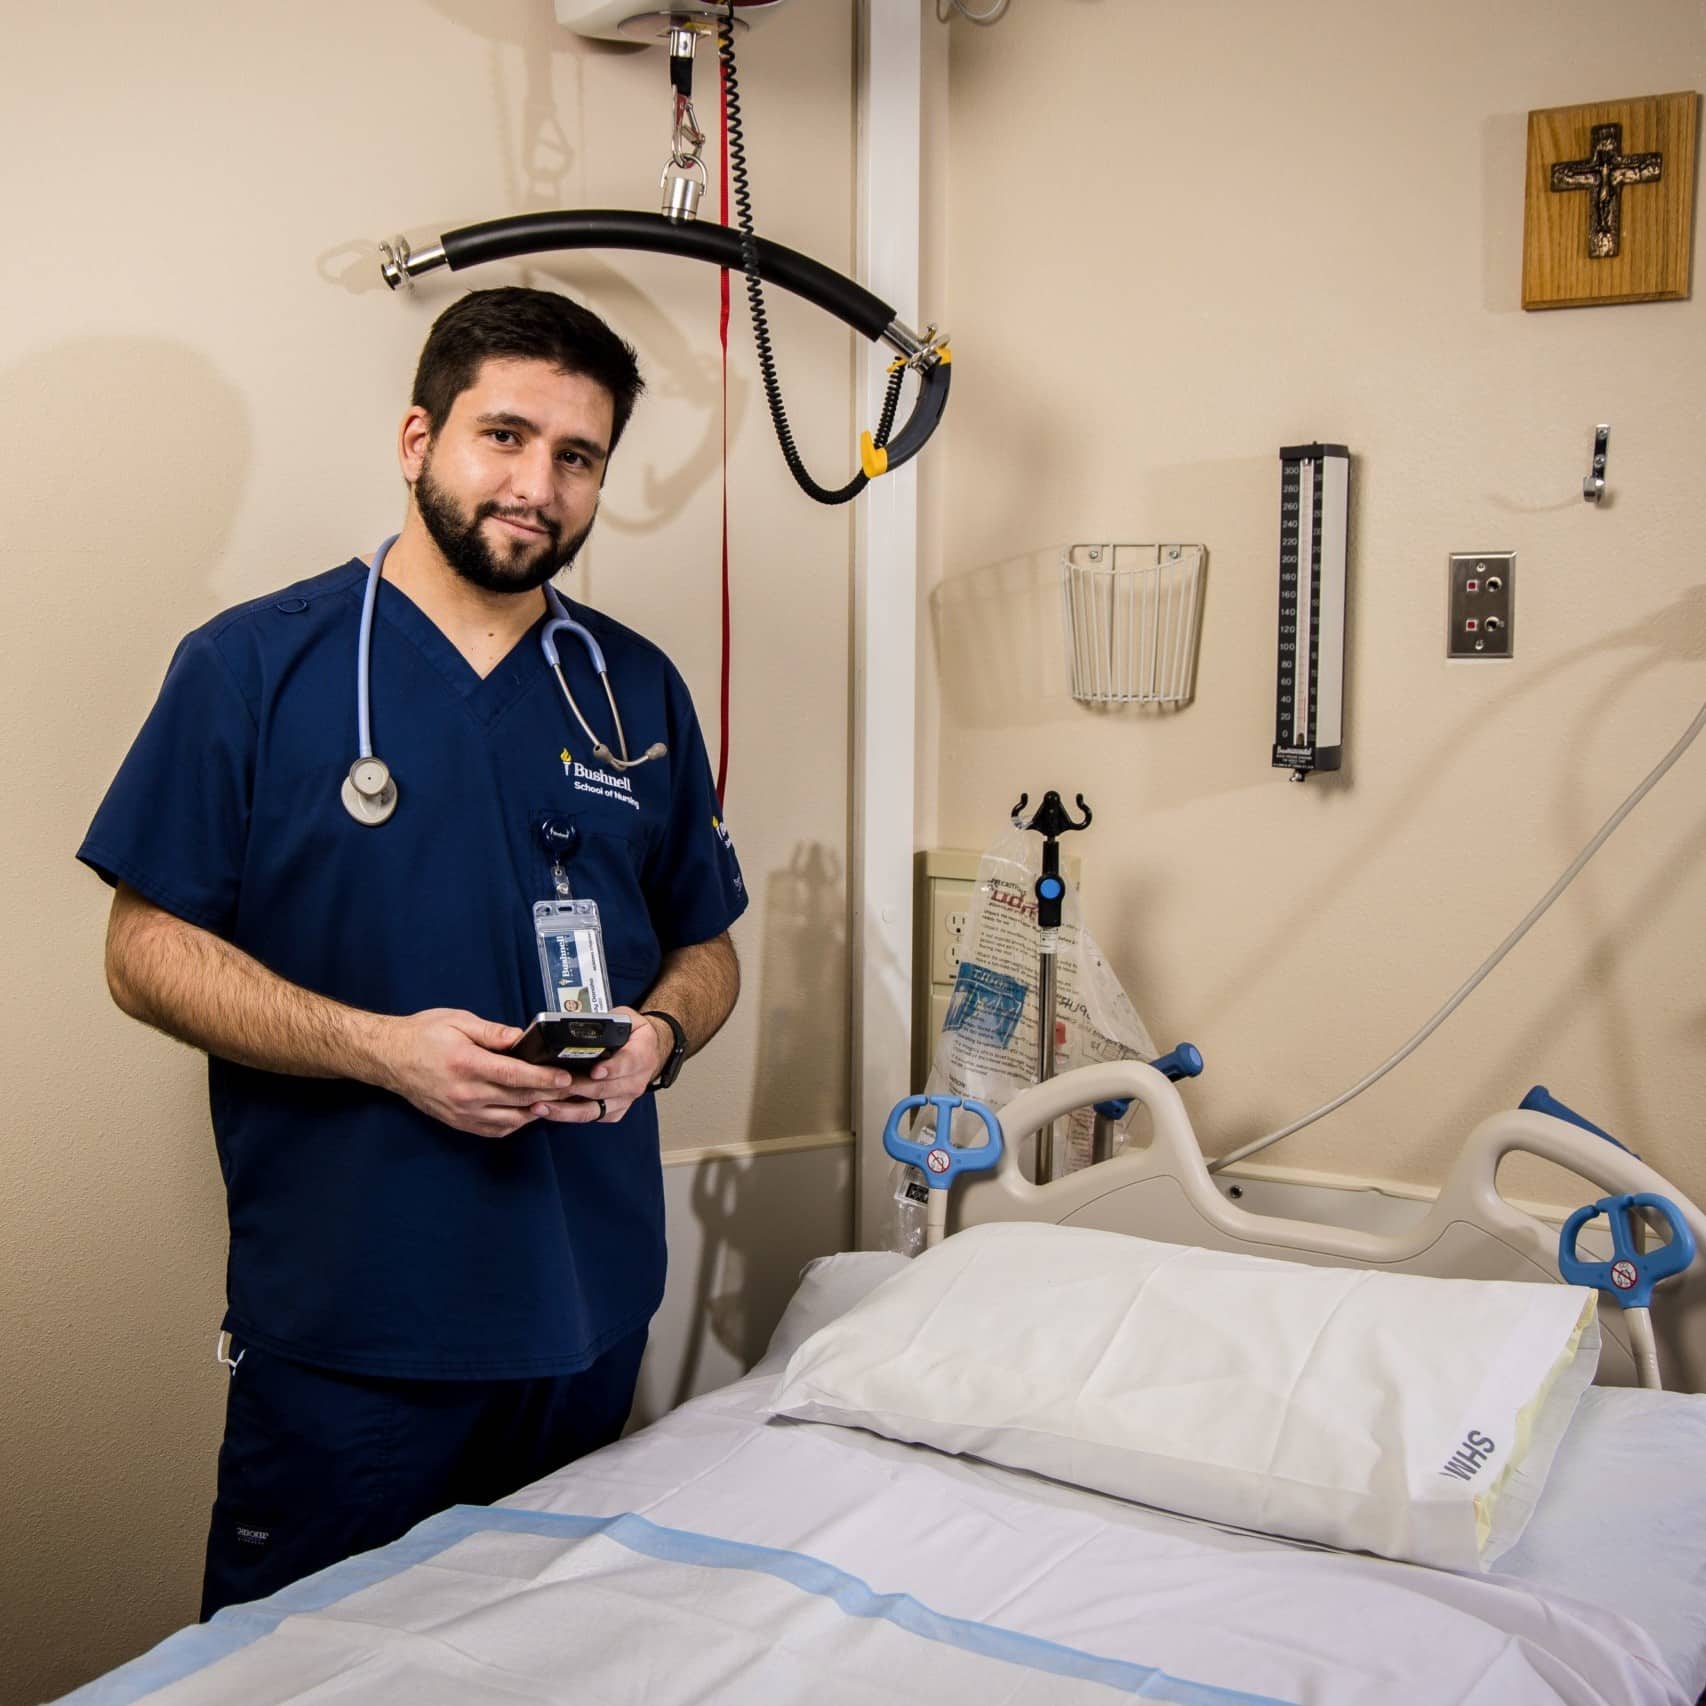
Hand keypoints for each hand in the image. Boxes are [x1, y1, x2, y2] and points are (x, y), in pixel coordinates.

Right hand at [379, 1009, 581, 1138]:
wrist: (389, 1058)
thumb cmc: (423, 1035)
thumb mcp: (459, 1021)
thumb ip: (493, 1032)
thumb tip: (522, 1038)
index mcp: (467, 1064)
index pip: (515, 1076)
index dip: (545, 1078)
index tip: (567, 1077)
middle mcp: (465, 1093)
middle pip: (519, 1099)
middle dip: (552, 1093)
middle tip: (576, 1088)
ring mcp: (462, 1112)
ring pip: (511, 1119)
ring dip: (537, 1110)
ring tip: (558, 1100)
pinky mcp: (458, 1122)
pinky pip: (495, 1129)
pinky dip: (516, 1123)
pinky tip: (529, 1111)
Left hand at [526, 1006, 668, 1127]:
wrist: (648, 1051)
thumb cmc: (632, 1034)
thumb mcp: (625, 1018)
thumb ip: (607, 1021)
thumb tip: (579, 1025)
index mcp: (642, 1054)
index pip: (628, 1063)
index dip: (611, 1069)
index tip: (594, 1071)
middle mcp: (636, 1081)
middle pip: (605, 1090)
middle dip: (577, 1088)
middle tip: (553, 1085)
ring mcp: (625, 1099)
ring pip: (594, 1109)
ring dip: (565, 1110)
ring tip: (541, 1105)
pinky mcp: (615, 1111)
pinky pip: (591, 1117)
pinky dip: (568, 1116)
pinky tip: (549, 1111)